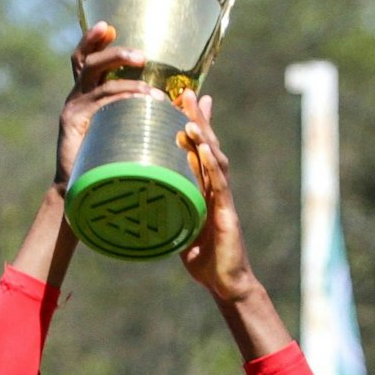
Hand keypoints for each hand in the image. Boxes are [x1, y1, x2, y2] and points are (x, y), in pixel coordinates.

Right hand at [55, 22, 165, 189]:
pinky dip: (121, 101)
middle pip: (87, 60)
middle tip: (140, 56)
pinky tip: (140, 106)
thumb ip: (144, 110)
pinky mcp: (72, 122)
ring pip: (96, 80)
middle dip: (114, 53)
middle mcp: (77, 95)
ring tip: (154, 94)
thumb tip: (180, 98)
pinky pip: (99, 104)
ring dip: (128, 82)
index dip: (92, 40)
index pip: (85, 58)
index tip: (108, 26)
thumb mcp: (126, 128)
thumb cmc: (108, 158)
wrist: (81, 188)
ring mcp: (73, 107)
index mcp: (87, 93)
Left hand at [178, 93, 256, 302]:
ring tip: (189, 114)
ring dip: (203, 135)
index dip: (194, 123)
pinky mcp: (227, 213)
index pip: (200, 150)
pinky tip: (202, 148)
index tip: (184, 98)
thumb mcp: (181, 226)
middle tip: (185, 92)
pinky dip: (210, 164)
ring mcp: (224, 199)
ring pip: (215, 160)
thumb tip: (146, 197)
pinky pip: (219, 184)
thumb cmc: (203, 257)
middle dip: (197, 118)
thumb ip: (171, 208)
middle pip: (208, 146)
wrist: (225, 282)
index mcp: (205, 189)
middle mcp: (217, 188)